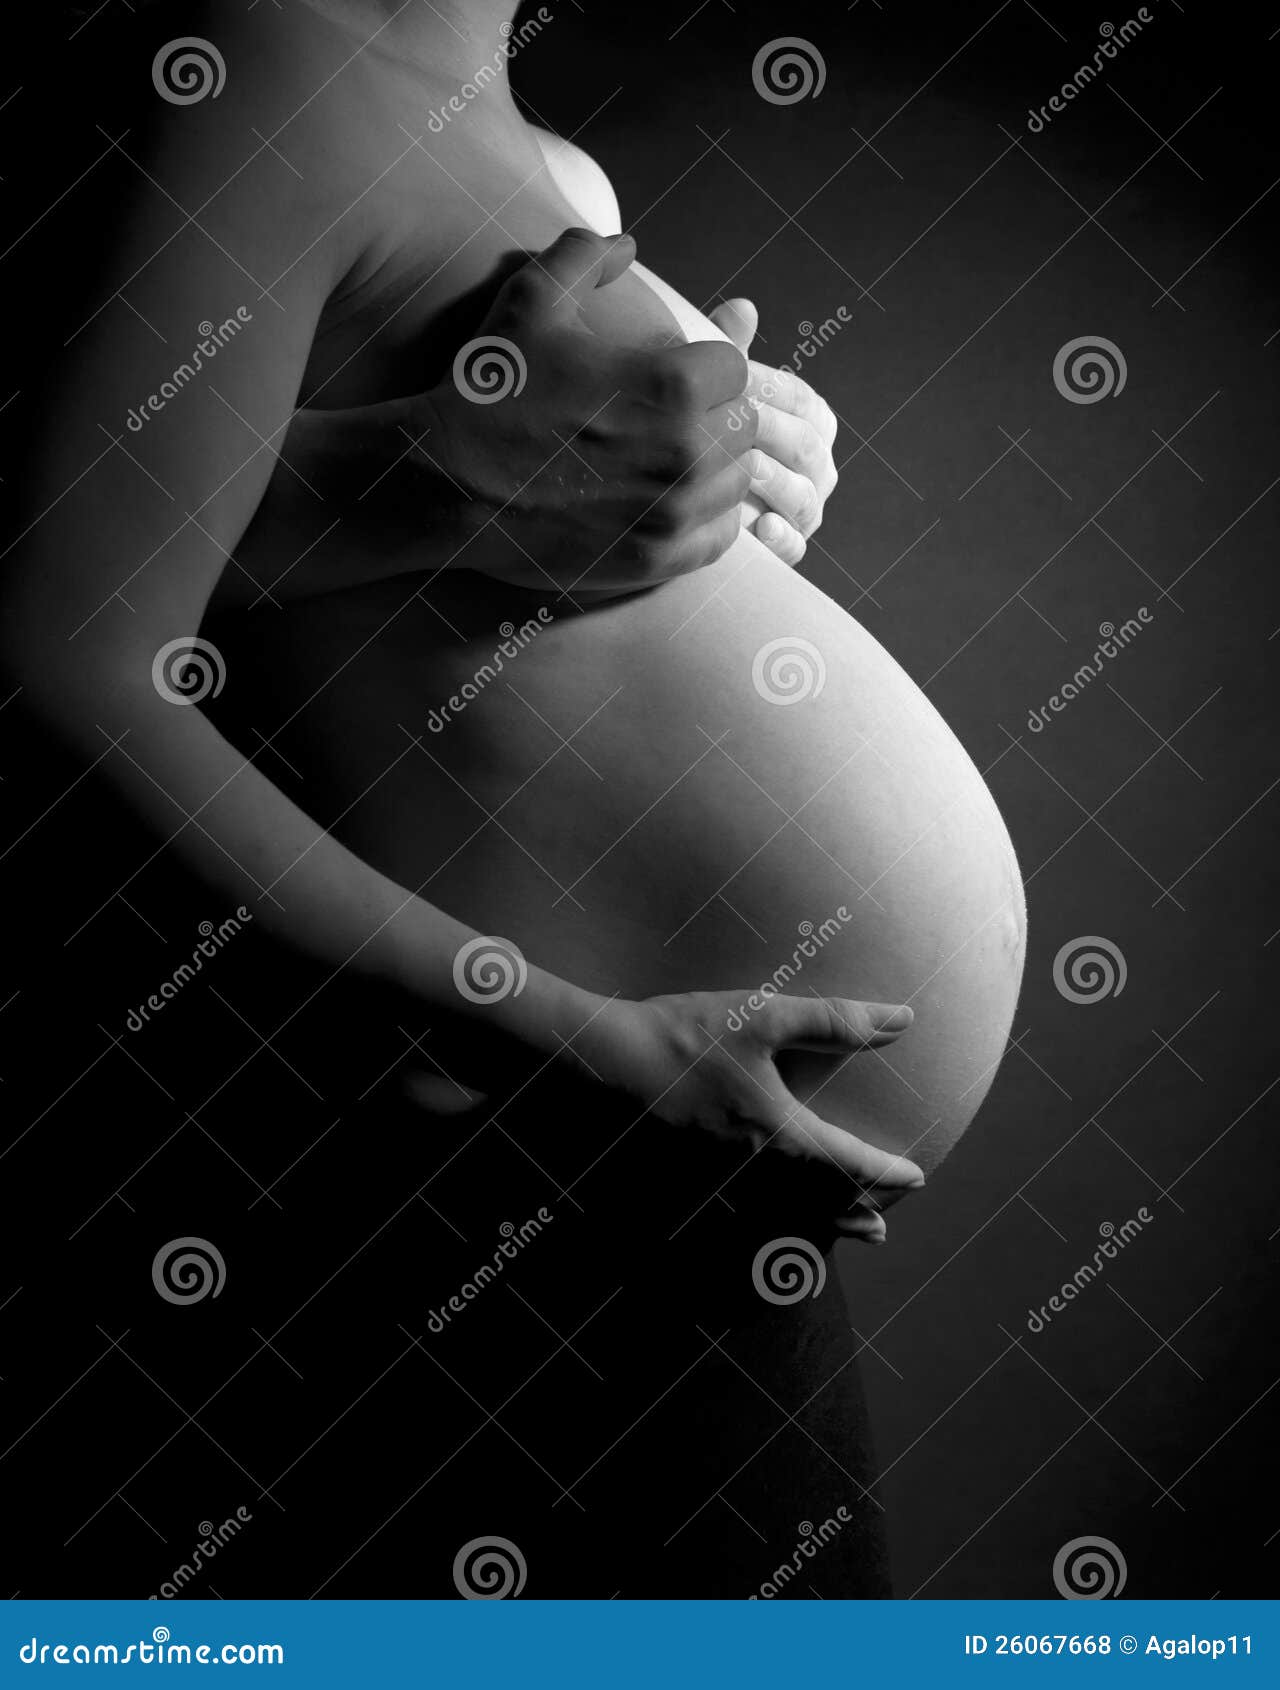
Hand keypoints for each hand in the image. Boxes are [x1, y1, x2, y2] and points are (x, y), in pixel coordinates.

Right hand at [422, 228, 758, 595]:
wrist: (447, 484)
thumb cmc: (489, 392)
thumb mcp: (529, 301)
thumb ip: (583, 257)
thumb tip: (624, 243)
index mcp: (672, 384)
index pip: (736, 369)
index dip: (709, 370)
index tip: (679, 378)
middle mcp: (686, 450)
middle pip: (744, 427)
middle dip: (715, 418)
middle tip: (674, 422)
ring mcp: (674, 511)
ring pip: (737, 483)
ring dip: (714, 470)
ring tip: (673, 462)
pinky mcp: (657, 558)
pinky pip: (720, 538)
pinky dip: (707, 521)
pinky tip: (673, 505)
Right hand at [576, 990, 923, 1243]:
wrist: (608, 1057)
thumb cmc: (688, 1033)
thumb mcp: (764, 1015)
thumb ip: (835, 1020)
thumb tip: (902, 1020)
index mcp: (778, 1133)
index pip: (848, 1161)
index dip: (886, 1171)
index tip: (916, 1177)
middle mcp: (753, 1166)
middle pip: (820, 1201)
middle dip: (858, 1207)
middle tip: (887, 1217)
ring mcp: (720, 1177)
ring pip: (785, 1213)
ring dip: (825, 1223)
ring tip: (858, 1231)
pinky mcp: (693, 1173)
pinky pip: (748, 1211)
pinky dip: (779, 1221)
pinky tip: (781, 1217)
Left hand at [708, 298, 839, 568]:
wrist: (674, 494)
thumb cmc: (699, 430)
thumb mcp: (711, 390)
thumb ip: (729, 352)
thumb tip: (742, 308)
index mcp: (809, 421)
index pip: (805, 402)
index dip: (775, 391)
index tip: (739, 382)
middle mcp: (816, 466)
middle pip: (808, 448)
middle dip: (773, 433)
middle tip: (737, 424)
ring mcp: (805, 507)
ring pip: (806, 497)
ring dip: (776, 482)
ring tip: (744, 470)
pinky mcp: (788, 545)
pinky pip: (796, 546)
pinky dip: (782, 539)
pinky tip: (758, 528)